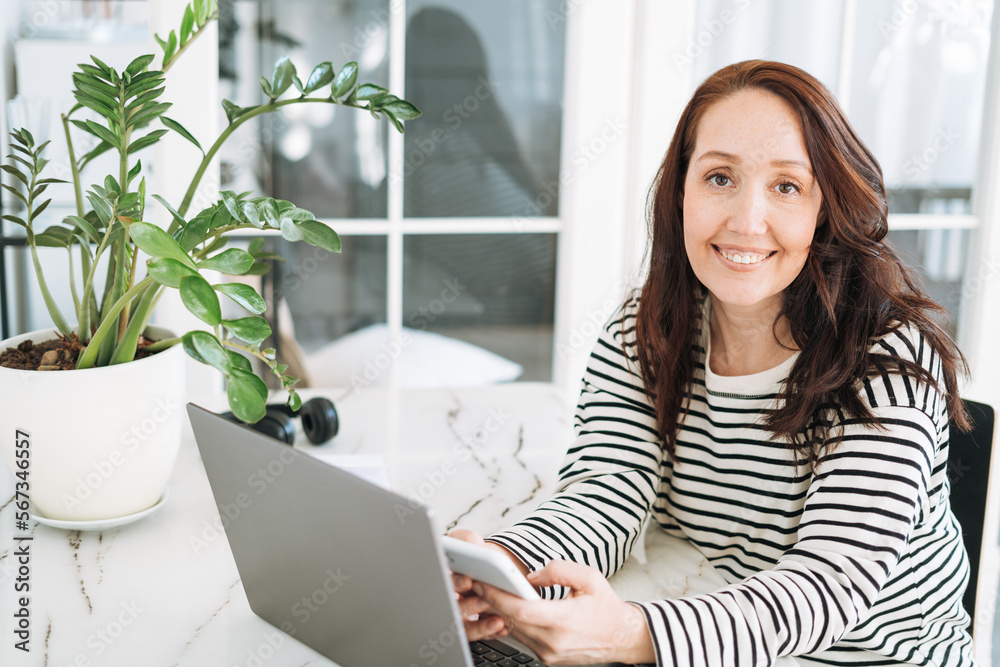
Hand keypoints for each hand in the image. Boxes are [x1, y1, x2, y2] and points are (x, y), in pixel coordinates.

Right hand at [447, 529, 519, 640]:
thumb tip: (470, 541)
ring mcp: (456, 612)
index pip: (442, 579)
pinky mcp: (467, 626)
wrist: (493, 572)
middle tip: (485, 601)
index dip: (454, 582)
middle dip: (468, 604)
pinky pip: (475, 633)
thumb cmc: (478, 558)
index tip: (467, 581)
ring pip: (462, 623)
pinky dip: (488, 630)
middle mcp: (447, 595)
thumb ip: (467, 540)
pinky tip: (502, 626)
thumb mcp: (472, 545)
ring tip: (498, 618)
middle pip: (451, 605)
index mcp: (444, 573)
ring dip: (479, 623)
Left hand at [473, 560, 654, 664]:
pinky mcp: (546, 657)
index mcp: (565, 621)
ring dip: (498, 611)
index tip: (484, 581)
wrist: (622, 637)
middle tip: (477, 580)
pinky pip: (522, 637)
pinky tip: (503, 606)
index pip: (522, 610)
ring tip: (485, 590)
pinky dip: (511, 621)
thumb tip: (531, 575)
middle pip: (512, 620)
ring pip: (514, 630)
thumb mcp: (590, 578)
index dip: (499, 596)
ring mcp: (549, 653)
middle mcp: (554, 641)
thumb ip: (559, 570)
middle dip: (492, 599)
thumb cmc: (606, 607)